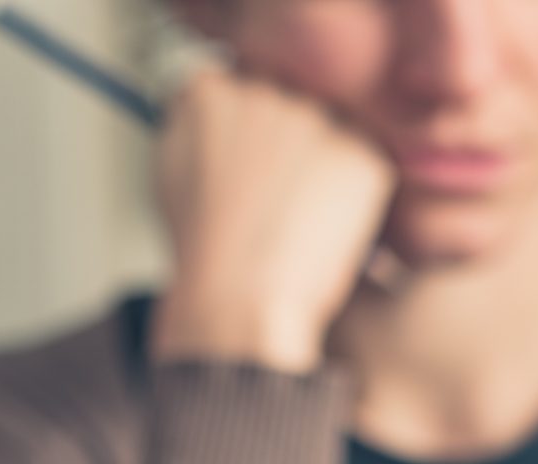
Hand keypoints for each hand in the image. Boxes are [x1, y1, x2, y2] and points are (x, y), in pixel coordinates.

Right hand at [149, 68, 395, 374]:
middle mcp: (265, 91)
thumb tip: (217, 108)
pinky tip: (328, 231)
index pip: (240, 87)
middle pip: (291, 102)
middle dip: (291, 146)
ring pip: (334, 130)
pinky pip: (366, 163)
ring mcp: (317, 118)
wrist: (243, 302)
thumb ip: (194, 127)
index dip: (252, 135)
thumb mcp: (171, 176)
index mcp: (210, 93)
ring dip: (326, 167)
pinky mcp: (362, 153)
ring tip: (302, 223)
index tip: (253, 167)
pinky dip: (356, 197)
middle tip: (282, 202)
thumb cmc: (207, 257)